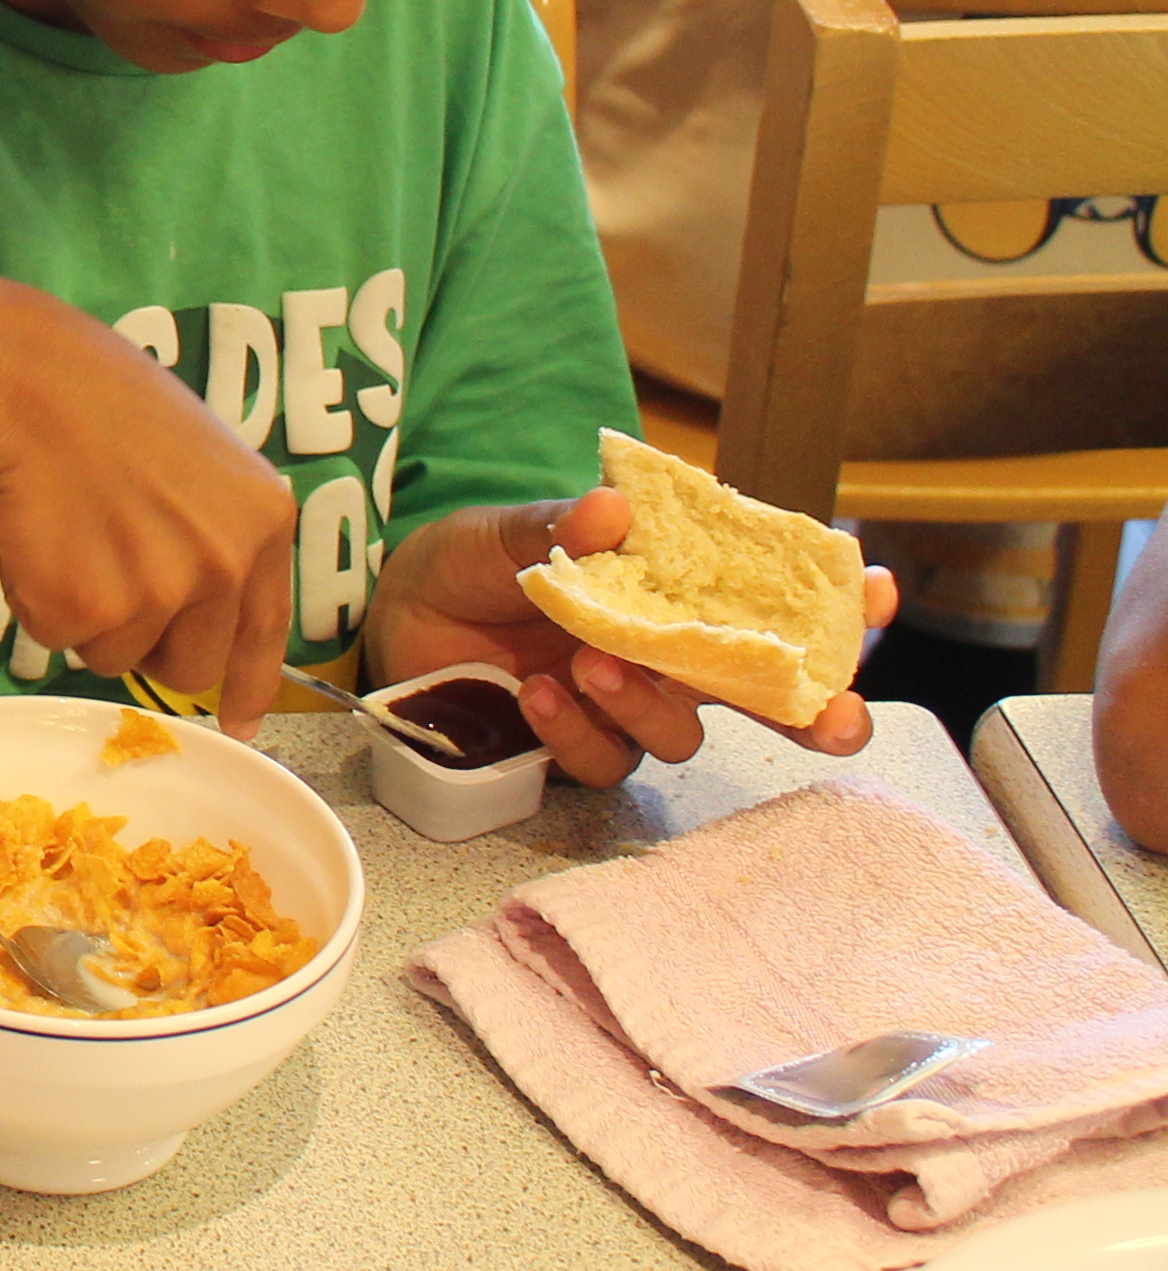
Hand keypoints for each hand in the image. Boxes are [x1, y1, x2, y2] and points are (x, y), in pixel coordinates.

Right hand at [0, 286, 300, 733]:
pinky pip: (55, 635)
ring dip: (81, 613)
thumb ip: (206, 527)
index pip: (266, 627)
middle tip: (100, 577)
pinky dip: (32, 597)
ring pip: (114, 655)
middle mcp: (224, 563)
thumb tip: (190, 594)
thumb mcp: (189, 455)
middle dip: (144, 641)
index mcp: (261, 518)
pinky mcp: (87, 610)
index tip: (241, 718)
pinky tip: (30, 534)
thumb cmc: (84, 396)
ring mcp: (158, 592)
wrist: (11, 380)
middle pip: (191, 665)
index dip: (250, 682)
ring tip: (60, 530)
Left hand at [363, 488, 897, 784]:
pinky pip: (599, 760)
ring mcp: (623, 708)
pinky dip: (572, 730)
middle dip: (814, 711)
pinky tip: (535, 693)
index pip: (768, 604)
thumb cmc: (471, 560)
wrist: (395, 611)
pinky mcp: (571, 748)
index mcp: (671, 596)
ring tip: (591, 662)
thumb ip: (557, 525)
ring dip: (647, 705)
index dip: (833, 608)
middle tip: (836, 717)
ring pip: (680, 736)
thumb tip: (613, 510)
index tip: (875, 592)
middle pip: (764, 697)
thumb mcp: (505, 530)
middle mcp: (665, 658)